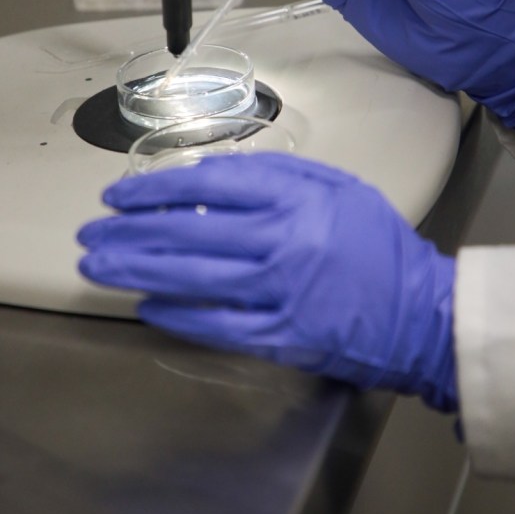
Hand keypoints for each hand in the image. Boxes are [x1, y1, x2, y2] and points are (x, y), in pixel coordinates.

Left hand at [77, 153, 457, 412]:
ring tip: (98, 264)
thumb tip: (210, 177)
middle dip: (130, 230)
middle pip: (188, 231)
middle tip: (93, 230)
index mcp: (297, 200)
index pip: (210, 185)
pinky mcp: (280, 337)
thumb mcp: (339, 188)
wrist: (421, 313)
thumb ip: (279, 176)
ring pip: (192, 277)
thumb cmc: (381, 246)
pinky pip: (216, 325)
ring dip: (137, 269)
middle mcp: (283, 243)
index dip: (156, 189)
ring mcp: (279, 294)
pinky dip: (177, 315)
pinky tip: (146, 305)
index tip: (122, 194)